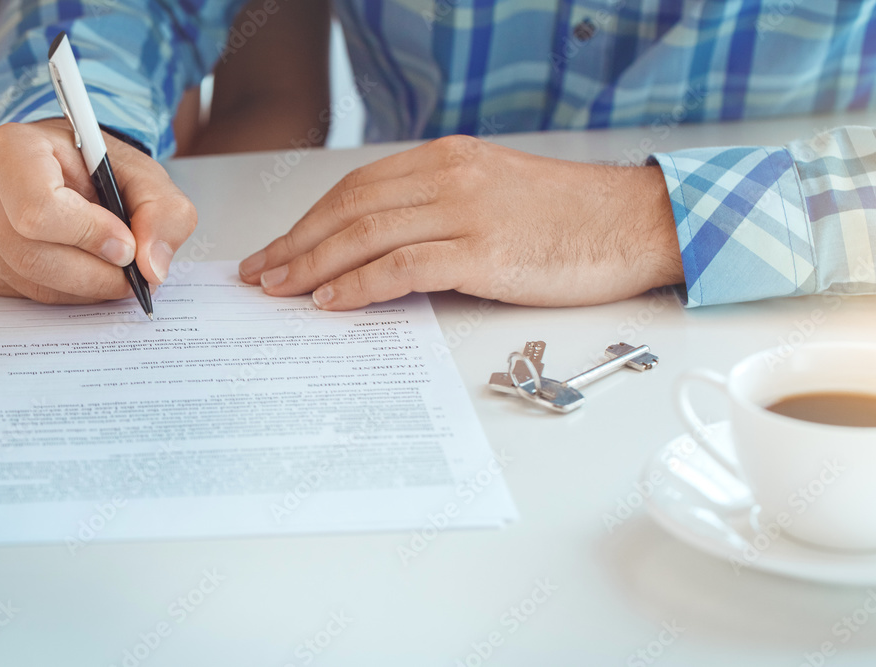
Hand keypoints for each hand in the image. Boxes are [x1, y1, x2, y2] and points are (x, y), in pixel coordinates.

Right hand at [0, 118, 196, 302]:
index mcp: (10, 149)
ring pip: (31, 282)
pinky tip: (81, 271)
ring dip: (85, 289)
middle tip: (131, 274)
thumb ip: (163, 214)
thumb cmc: (97, 170)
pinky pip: (21, 295)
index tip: (126, 245)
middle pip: (34, 256)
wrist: (65, 172)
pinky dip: (63, 294)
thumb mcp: (144, 177)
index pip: (40, 209)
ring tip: (112, 271)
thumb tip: (152, 268)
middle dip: (96, 275)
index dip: (90, 236)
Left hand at [238, 135, 682, 308]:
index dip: (309, 220)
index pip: (356, 188)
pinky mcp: (484, 252)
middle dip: (295, 243)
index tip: (279, 246)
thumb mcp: (494, 192)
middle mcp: (448, 177)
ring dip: (312, 265)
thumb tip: (384, 245)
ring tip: (278, 290)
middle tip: (259, 273)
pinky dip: (359, 285)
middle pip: (348, 209)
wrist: (635, 222)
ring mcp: (466, 212)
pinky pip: (403, 267)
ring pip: (365, 235)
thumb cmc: (569, 216)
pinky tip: (331, 301)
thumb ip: (439, 207)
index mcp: (446, 159)